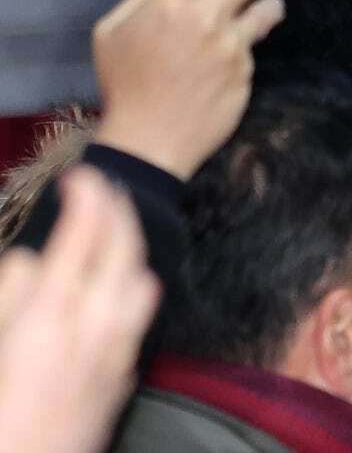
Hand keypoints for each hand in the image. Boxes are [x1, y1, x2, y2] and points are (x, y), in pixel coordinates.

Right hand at [0, 166, 160, 452]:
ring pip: (143, 279)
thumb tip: (35, 260)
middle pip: (126, 247)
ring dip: (133, 246)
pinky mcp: (121, 375)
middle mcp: (96, 324)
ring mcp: (116, 350)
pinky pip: (141, 316)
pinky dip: (134, 284)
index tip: (83, 173)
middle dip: (120, 209)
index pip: (87, 232)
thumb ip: (12, 292)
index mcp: (53, 311)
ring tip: (115, 229)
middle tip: (105, 187)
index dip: (89, 194)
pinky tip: (118, 285)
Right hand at [93, 0, 285, 180]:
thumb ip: (140, 2)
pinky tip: (229, 62)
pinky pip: (250, 52)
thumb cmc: (124, 87)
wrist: (151, 142)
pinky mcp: (247, 77)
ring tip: (270, 6)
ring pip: (265, 12)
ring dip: (268, 4)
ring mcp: (234, 50)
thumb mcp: (110, 33)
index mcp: (174, 4)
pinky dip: (242, 50)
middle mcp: (211, 21)